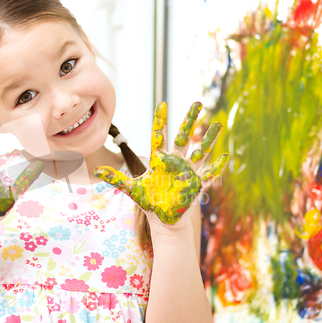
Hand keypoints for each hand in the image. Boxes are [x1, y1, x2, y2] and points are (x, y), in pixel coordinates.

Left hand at [93, 102, 228, 224]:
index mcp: (160, 160)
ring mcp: (188, 172)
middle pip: (184, 137)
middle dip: (190, 120)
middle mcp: (175, 162)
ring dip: (208, 138)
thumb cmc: (149, 203)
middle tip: (198, 102)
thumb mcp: (132, 189)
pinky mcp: (197, 185)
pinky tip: (225, 155)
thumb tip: (96, 172)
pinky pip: (210, 174)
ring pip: (200, 150)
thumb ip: (115, 178)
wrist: (164, 220)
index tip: (162, 104)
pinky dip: (217, 166)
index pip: (159, 135)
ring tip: (217, 123)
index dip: (160, 120)